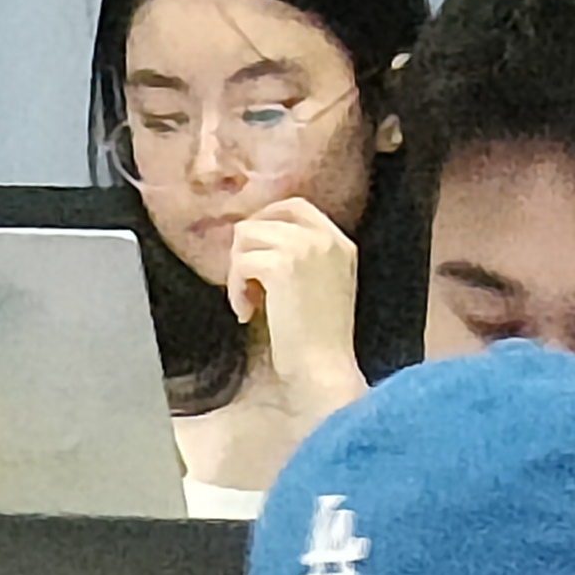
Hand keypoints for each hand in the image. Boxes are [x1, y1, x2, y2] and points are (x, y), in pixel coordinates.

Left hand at [224, 200, 368, 414]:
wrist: (324, 368)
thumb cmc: (317, 340)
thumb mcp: (320, 286)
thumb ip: (300, 258)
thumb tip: (253, 242)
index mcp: (340, 242)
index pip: (294, 206)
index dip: (264, 223)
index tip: (252, 256)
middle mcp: (325, 238)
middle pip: (263, 218)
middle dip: (245, 249)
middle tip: (247, 284)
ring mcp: (305, 248)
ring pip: (245, 237)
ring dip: (238, 271)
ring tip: (250, 303)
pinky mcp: (281, 266)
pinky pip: (240, 262)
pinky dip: (235, 289)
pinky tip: (247, 312)